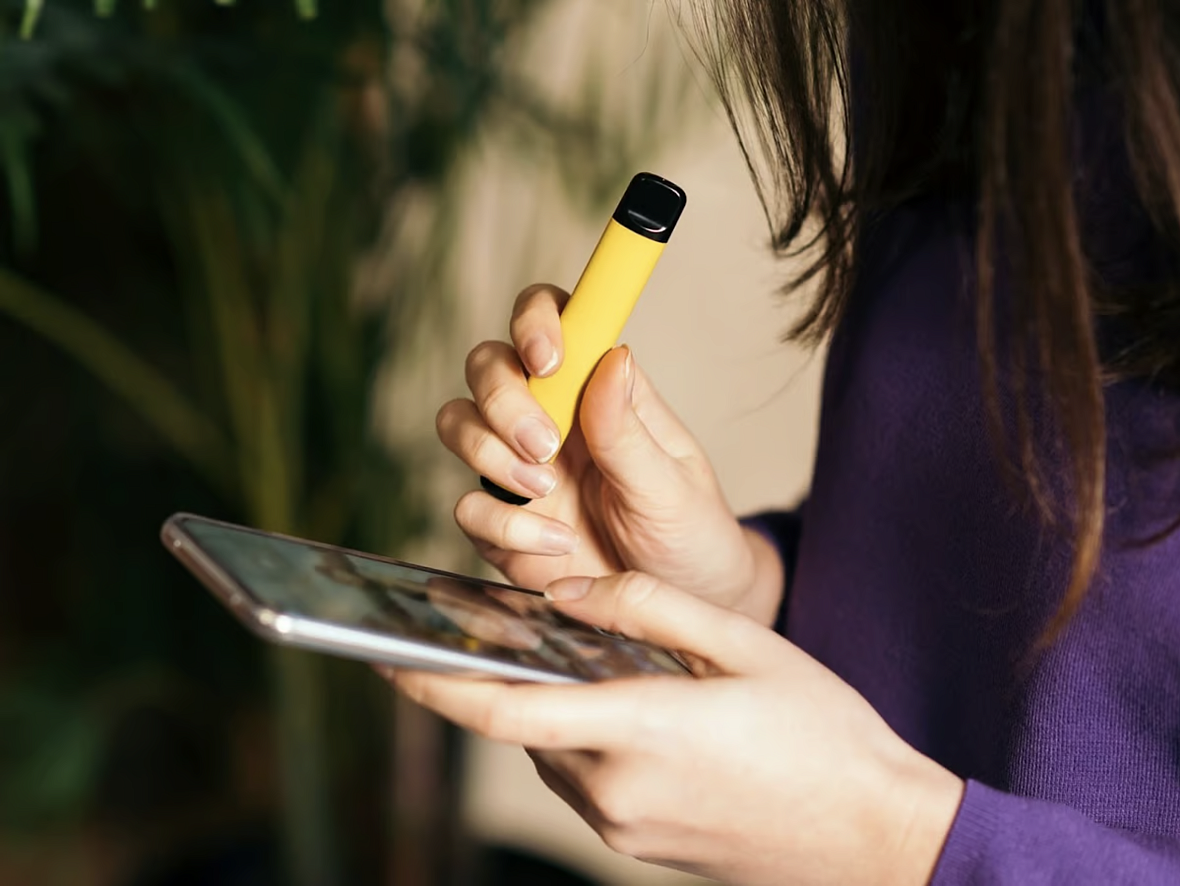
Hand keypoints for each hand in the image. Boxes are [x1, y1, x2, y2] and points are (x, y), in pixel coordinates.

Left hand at [389, 572, 963, 885]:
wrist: (877, 839)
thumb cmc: (822, 735)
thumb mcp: (743, 646)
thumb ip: (646, 607)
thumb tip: (565, 594)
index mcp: (639, 732)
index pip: (504, 711)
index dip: (433, 684)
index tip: (381, 657)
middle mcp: (616, 792)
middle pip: (525, 725)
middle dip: (506, 677)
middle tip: (509, 626)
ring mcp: (625, 829)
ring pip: (553, 752)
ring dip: (551, 707)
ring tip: (585, 660)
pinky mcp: (640, 845)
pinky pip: (586, 780)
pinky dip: (581, 737)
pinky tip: (624, 705)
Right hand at [436, 283, 782, 622]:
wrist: (681, 610)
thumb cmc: (689, 535)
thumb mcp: (673, 487)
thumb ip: (629, 431)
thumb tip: (613, 356)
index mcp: (599, 391)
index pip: (554, 319)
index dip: (535, 320)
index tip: (548, 358)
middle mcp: (551, 418)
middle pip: (488, 365)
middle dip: (504, 399)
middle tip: (545, 445)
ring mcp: (520, 469)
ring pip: (458, 422)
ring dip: (489, 453)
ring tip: (545, 490)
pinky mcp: (503, 525)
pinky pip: (467, 508)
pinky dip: (503, 526)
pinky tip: (557, 546)